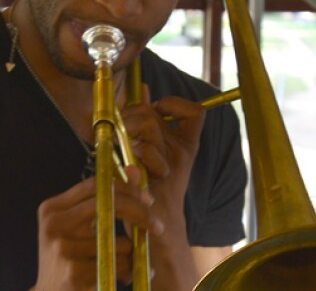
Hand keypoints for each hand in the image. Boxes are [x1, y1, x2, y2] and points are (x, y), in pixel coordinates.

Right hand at [34, 168, 161, 290]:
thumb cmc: (72, 259)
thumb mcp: (83, 227)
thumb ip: (107, 199)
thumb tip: (134, 169)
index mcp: (53, 208)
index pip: (95, 185)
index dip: (126, 189)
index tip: (148, 199)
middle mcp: (53, 224)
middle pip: (107, 204)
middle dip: (139, 213)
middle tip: (157, 226)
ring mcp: (61, 248)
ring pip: (117, 240)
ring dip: (130, 253)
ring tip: (123, 264)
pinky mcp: (73, 272)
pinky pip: (116, 264)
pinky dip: (126, 271)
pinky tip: (121, 278)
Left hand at [120, 86, 204, 210]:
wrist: (157, 228)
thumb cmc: (151, 187)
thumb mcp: (153, 149)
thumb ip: (147, 116)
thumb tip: (141, 88)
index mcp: (185, 144)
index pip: (195, 111)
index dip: (173, 103)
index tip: (157, 111)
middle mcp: (182, 152)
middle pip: (155, 113)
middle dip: (132, 114)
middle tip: (123, 130)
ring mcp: (171, 164)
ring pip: (149, 124)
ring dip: (127, 129)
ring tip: (120, 144)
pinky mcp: (157, 177)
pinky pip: (143, 149)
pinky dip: (129, 150)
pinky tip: (124, 161)